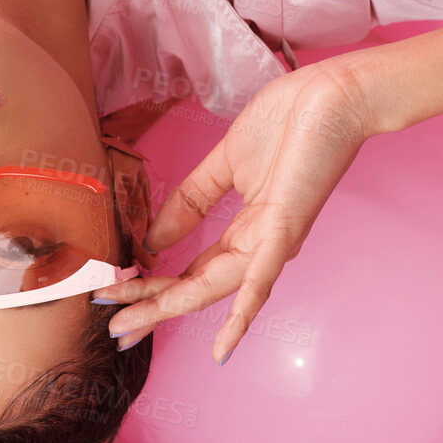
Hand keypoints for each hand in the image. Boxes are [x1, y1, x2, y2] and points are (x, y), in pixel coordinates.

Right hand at [96, 59, 373, 364]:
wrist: (330, 94)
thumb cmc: (287, 122)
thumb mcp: (223, 163)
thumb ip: (189, 201)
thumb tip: (154, 239)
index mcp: (245, 229)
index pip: (191, 270)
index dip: (152, 286)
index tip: (113, 297)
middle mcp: (258, 246)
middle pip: (196, 288)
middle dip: (151, 307)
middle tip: (112, 328)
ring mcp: (272, 242)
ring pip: (213, 288)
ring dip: (168, 307)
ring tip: (130, 323)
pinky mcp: (285, 230)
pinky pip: (260, 281)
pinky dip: (240, 316)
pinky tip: (222, 348)